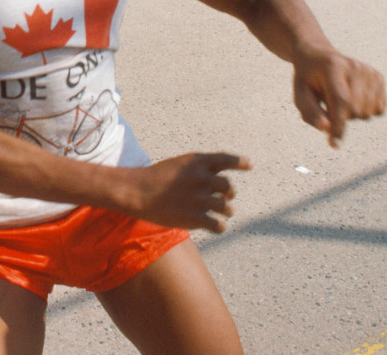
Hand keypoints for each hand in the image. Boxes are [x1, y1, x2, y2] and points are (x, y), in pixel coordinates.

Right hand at [134, 152, 251, 232]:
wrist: (137, 192)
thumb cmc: (155, 178)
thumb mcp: (178, 165)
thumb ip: (198, 170)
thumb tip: (221, 186)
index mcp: (197, 162)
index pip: (225, 159)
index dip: (239, 161)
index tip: (250, 164)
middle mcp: (202, 178)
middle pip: (229, 187)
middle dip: (229, 194)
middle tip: (224, 199)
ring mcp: (200, 198)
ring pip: (226, 208)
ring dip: (226, 211)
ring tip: (220, 214)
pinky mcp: (196, 218)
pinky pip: (218, 225)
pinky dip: (219, 227)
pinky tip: (215, 226)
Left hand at [293, 50, 385, 146]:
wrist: (319, 56)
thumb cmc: (307, 79)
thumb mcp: (300, 94)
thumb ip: (310, 113)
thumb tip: (327, 129)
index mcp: (332, 66)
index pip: (341, 101)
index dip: (338, 125)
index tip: (334, 144)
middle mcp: (355, 66)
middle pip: (356, 110)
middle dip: (340, 117)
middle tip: (327, 103)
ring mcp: (369, 70)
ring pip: (368, 113)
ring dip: (352, 115)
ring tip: (339, 99)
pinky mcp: (378, 77)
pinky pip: (379, 109)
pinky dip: (366, 111)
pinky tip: (353, 98)